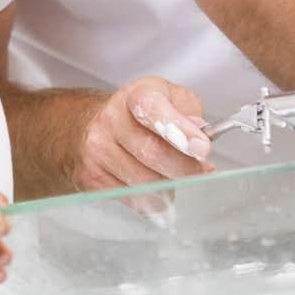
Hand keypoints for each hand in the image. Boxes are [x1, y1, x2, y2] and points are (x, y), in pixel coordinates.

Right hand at [74, 76, 212, 190]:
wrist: (97, 125)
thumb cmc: (143, 115)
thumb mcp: (171, 99)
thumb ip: (190, 112)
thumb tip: (200, 137)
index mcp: (135, 95)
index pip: (153, 109)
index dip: (179, 130)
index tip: (202, 148)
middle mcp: (111, 119)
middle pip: (154, 153)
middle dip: (186, 167)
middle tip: (201, 169)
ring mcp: (98, 149)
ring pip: (146, 183)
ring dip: (169, 184)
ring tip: (170, 172)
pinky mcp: (92, 177)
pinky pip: (135, 200)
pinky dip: (153, 198)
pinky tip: (153, 183)